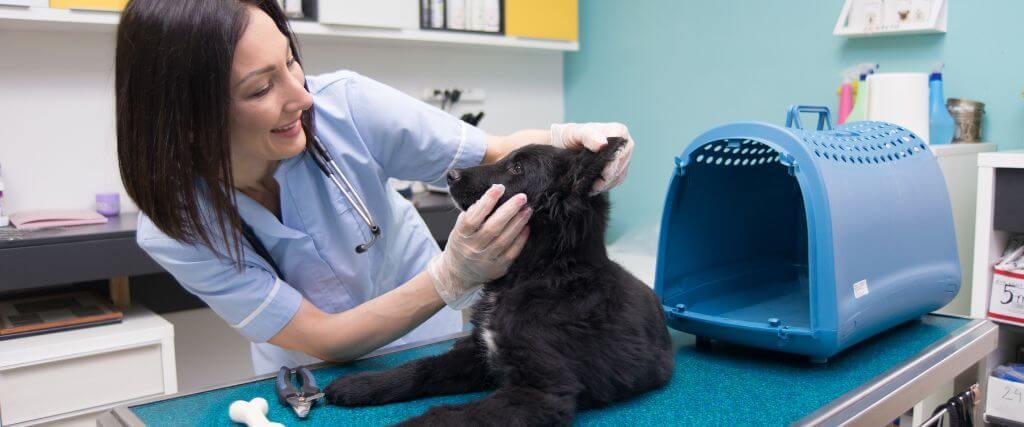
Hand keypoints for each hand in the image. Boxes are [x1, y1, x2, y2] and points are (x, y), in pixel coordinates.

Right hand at [427, 184, 530, 308]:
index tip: (499, 188)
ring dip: (518, 223)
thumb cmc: (461, 245)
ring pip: (504, 239)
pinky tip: (526, 227)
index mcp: (461, 235)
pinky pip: (512, 252)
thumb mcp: (459, 228)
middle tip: (522, 197)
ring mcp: (485, 260)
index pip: (473, 217)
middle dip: (509, 210)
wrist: (458, 273)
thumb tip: (489, 197)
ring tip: (528, 210)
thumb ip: (472, 214)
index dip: (486, 202)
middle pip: (492, 228)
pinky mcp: (497, 268)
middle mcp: (473, 248)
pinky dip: (520, 239)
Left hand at [550, 122, 633, 194]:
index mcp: (619, 131)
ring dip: (606, 183)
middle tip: (594, 185)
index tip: (602, 173)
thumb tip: (602, 144)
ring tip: (592, 188)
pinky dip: (606, 186)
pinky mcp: (618, 169)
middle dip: (608, 176)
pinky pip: (616, 180)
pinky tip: (594, 188)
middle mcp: (624, 144)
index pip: (621, 150)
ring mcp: (622, 157)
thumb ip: (589, 136)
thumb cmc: (570, 136)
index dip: (613, 162)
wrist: (563, 144)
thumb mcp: (575, 133)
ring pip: (619, 174)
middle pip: (621, 164)